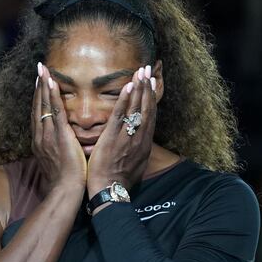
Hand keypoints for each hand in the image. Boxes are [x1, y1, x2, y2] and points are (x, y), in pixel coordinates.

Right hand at [32, 62, 86, 189]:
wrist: (65, 190)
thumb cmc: (65, 181)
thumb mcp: (57, 162)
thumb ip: (57, 150)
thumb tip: (62, 144)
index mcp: (40, 142)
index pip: (38, 115)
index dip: (38, 99)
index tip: (40, 85)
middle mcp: (40, 136)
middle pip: (38, 107)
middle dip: (38, 88)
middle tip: (38, 70)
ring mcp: (47, 134)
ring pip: (44, 106)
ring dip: (43, 86)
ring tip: (42, 70)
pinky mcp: (58, 134)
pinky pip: (54, 111)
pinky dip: (52, 96)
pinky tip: (51, 83)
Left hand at [87, 65, 155, 197]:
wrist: (110, 191)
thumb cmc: (119, 181)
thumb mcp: (134, 164)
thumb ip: (136, 150)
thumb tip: (138, 144)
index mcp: (144, 143)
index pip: (150, 116)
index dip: (151, 98)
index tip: (151, 83)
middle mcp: (140, 138)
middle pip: (147, 108)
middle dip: (147, 88)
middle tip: (148, 69)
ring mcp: (128, 137)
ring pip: (137, 109)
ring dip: (139, 89)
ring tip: (141, 72)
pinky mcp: (114, 138)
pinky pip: (121, 116)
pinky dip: (126, 101)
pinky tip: (128, 87)